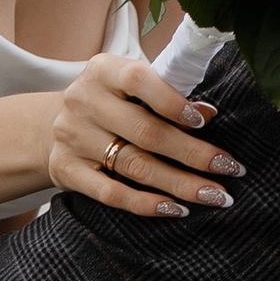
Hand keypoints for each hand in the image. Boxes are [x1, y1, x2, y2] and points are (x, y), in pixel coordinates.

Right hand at [49, 52, 244, 218]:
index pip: (138, 80)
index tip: (206, 121)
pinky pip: (111, 193)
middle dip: (193, 153)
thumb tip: (209, 113)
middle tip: (230, 168)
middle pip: (145, 132)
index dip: (173, 102)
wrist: (49, 126)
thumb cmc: (107, 103)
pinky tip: (175, 209)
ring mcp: (72, 138)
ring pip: (134, 166)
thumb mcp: (128, 87)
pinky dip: (146, 204)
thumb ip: (165, 95)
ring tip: (215, 195)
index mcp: (102, 71)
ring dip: (180, 184)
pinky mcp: (66, 170)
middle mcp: (83, 102)